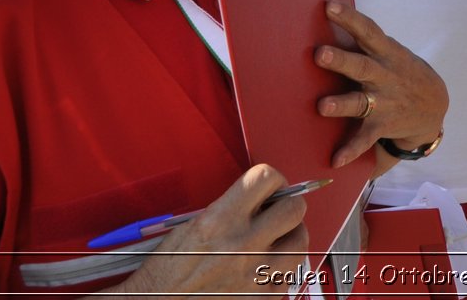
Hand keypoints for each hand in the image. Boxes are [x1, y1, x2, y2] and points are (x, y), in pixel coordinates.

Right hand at [120, 164, 307, 296]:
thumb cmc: (166, 273)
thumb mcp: (188, 227)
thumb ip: (227, 208)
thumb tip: (258, 197)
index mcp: (219, 221)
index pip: (266, 179)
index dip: (271, 179)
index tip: (269, 187)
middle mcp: (242, 244)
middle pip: (294, 208)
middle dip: (286, 205)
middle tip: (276, 211)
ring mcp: (256, 273)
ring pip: (301, 240)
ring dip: (290, 236)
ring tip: (275, 239)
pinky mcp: (263, 296)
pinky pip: (292, 272)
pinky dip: (283, 266)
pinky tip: (267, 265)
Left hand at [314, 0, 448, 168]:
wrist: (434, 105)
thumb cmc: (400, 71)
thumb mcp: (390, 52)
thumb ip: (366, 42)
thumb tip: (331, 16)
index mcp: (386, 53)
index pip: (368, 31)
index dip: (350, 18)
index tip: (329, 5)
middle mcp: (384, 76)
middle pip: (361, 66)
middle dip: (341, 60)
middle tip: (319, 54)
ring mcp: (384, 101)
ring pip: (360, 102)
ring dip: (342, 104)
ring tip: (322, 106)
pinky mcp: (382, 125)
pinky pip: (365, 139)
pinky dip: (351, 150)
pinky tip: (336, 160)